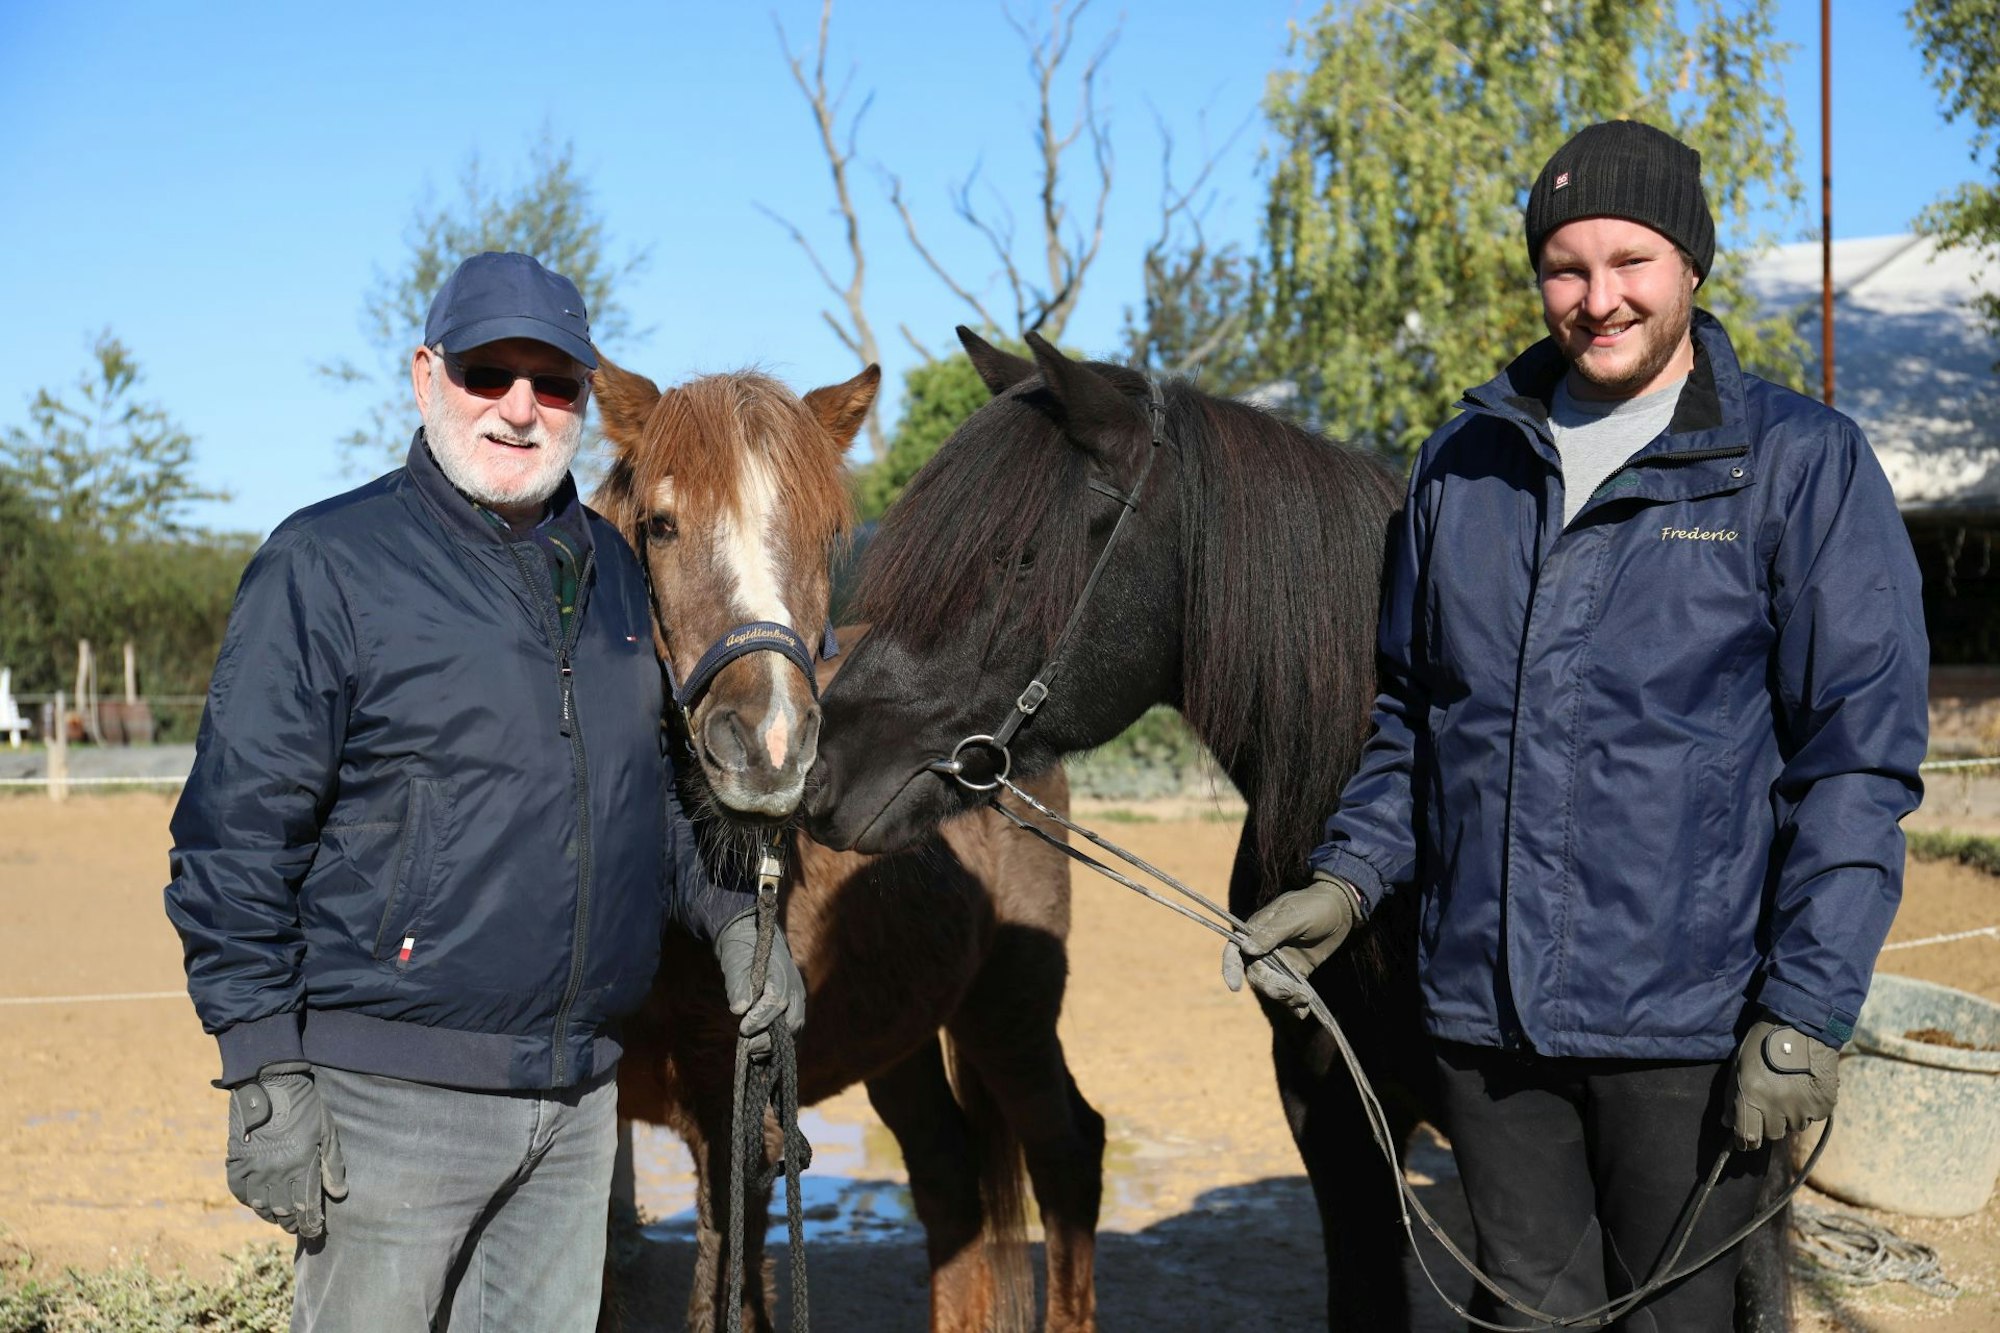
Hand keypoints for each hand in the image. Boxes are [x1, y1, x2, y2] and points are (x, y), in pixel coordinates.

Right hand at [225, 1062, 346, 1236]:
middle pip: (284, 1211)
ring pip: (261, 1206)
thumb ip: (332, 1165)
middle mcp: (276, 1173)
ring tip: (280, 1219)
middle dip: (293, 1222)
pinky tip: (258, 1204)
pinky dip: (250, 1202)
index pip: (307, 1206)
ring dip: (272, 1216)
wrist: (269, 1085)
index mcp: (301, 1166)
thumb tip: (338, 1194)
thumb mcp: (326, 1132)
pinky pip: (240, 1192)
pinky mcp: (236, 1163)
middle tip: (298, 1226)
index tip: (314, 1230)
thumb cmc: (305, 1108)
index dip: (311, 1222)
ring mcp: (253, 1169)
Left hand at [715, 910, 806, 1058]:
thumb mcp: (735, 963)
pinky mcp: (792, 1007)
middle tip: (749, 1046)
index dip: (761, 1018)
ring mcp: (795, 998)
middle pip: (793, 1019)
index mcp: (782, 973)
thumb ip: (738, 986)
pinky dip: (778, 1041)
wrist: (751, 940)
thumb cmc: (742, 951)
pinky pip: (791, 1029)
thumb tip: (739, 1009)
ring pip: (795, 1027)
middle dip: (771, 1037)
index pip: (777, 1001)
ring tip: (753, 1051)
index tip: (743, 1028)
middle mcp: (794, 987)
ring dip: (775, 1043)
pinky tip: (760, 1049)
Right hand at [1222, 873, 1364, 1017]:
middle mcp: (1263, 949)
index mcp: (1255, 931)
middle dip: (1271, 987)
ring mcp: (1280, 962)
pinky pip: (1290, 991)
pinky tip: (1303, 1012)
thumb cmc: (1313, 906)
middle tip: (1291, 992)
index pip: (1234, 951)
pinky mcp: (1296, 972)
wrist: (1341, 910)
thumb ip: (1270, 934)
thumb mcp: (1293, 917)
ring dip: (1285, 997)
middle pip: (1256, 975)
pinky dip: (1294, 1004)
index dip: (1230, 969)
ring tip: (1304, 998)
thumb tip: (1246, 949)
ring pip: (1273, 986)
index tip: (1235, 987)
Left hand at [1729, 1020, 1839, 1150]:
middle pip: (1772, 1133)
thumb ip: (1732, 1096)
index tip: (1746, 1138)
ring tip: (1789, 1089)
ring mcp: (1803, 1108)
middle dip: (1768, 1122)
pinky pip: (1813, 1117)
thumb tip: (1727, 1123)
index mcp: (1752, 1097)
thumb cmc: (1764, 1042)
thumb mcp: (1739, 1064)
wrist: (1804, 1025)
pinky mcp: (1824, 1105)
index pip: (1747, 1136)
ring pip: (1793, 1126)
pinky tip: (1805, 1086)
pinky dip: (1808, 1107)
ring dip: (1789, 1115)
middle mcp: (1778, 1107)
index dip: (1745, 1140)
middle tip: (1770, 1102)